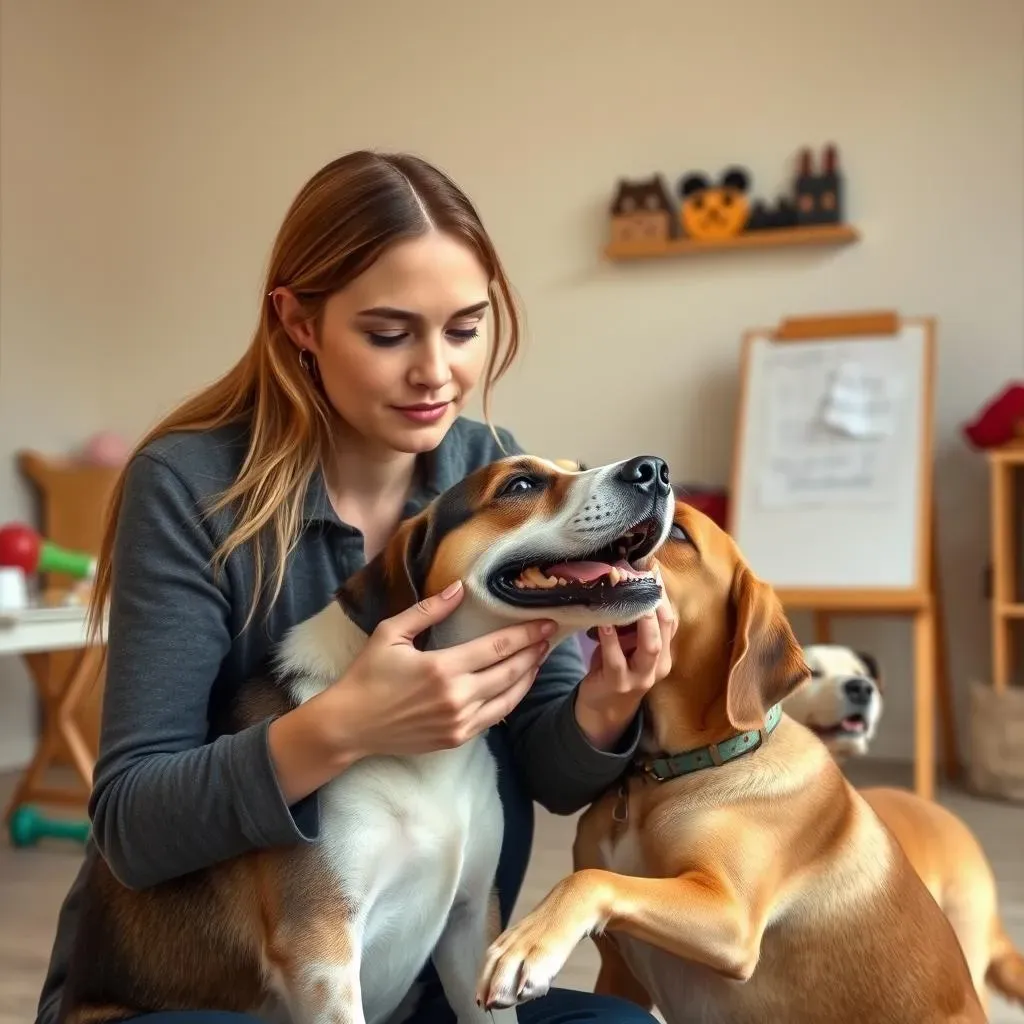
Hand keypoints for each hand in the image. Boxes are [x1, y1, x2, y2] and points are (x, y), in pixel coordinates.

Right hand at [324, 579, 554, 758]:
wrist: (349, 726)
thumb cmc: (366, 675)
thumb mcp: (390, 633)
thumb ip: (428, 611)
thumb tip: (458, 589)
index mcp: (442, 669)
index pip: (497, 648)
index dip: (525, 634)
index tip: (545, 622)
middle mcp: (457, 698)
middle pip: (510, 672)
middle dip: (533, 652)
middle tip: (550, 637)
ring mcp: (459, 723)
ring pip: (508, 698)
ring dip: (528, 677)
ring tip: (539, 658)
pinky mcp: (456, 739)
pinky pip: (494, 718)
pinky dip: (510, 700)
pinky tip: (516, 685)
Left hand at [574, 591, 675, 750]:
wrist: (603, 708)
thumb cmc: (616, 668)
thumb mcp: (629, 645)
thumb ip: (632, 624)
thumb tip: (626, 585)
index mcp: (664, 652)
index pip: (670, 618)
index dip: (662, 594)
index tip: (651, 570)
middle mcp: (658, 664)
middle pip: (665, 628)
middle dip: (656, 601)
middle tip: (644, 577)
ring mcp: (641, 676)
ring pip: (649, 645)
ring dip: (642, 620)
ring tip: (633, 599)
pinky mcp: (619, 683)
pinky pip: (616, 659)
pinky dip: (610, 640)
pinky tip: (604, 624)